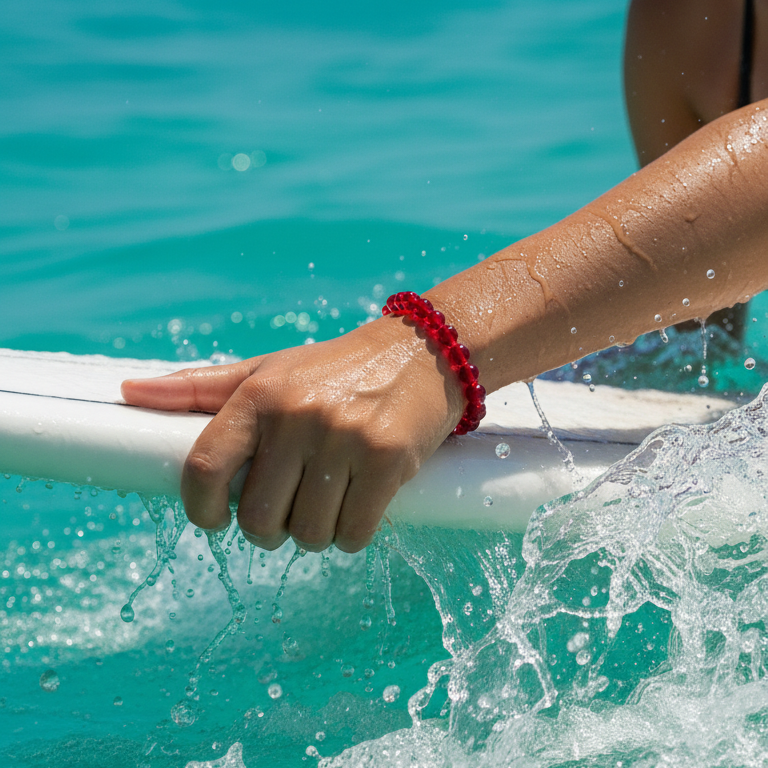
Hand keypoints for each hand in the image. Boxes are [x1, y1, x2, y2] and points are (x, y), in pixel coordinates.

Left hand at [121, 319, 462, 552]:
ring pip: (309, 534)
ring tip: (328, 502)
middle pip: (260, 518)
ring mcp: (345, 440)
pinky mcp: (388, 461)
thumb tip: (128, 392)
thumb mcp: (268, 369)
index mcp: (260, 394)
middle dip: (270, 529)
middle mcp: (298, 416)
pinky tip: (358, 509)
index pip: (205, 466)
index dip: (201, 508)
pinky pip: (353, 535)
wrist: (421, 353)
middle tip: (288, 510)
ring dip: (315, 534)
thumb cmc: (334, 369)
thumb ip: (200, 387)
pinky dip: (351, 536)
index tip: (214, 519)